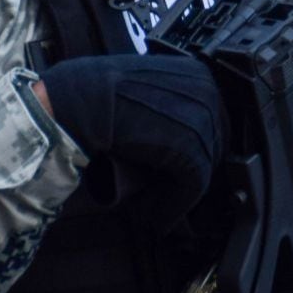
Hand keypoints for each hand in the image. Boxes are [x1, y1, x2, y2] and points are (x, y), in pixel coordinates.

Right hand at [39, 54, 228, 210]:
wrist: (78, 103)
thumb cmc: (98, 95)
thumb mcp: (144, 87)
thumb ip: (168, 104)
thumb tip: (175, 137)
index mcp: (199, 73)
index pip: (214, 120)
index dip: (196, 149)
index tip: (175, 169)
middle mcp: (208, 93)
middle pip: (213, 144)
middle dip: (189, 172)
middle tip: (162, 192)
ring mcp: (203, 120)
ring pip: (204, 168)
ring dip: (179, 195)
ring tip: (154, 209)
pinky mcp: (190, 150)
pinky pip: (194, 185)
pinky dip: (174, 207)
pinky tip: (159, 219)